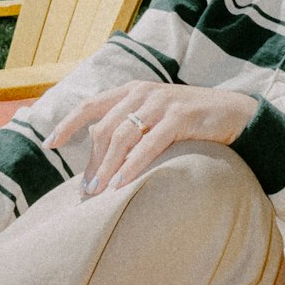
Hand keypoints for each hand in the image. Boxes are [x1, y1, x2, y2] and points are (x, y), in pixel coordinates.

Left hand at [46, 83, 257, 195]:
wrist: (235, 112)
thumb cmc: (191, 122)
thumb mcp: (155, 118)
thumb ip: (130, 128)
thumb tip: (98, 159)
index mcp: (132, 91)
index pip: (90, 105)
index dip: (67, 123)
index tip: (49, 144)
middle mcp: (143, 93)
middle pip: (105, 128)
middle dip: (93, 162)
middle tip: (87, 191)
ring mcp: (162, 103)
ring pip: (123, 135)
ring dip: (108, 166)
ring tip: (100, 193)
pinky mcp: (180, 117)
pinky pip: (150, 143)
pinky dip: (134, 165)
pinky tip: (123, 184)